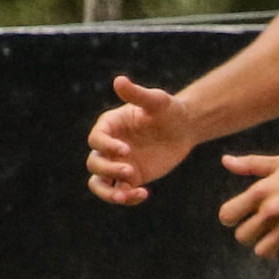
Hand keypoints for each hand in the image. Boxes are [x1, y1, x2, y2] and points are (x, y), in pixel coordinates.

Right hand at [86, 76, 195, 205]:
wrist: (184, 127)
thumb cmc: (169, 110)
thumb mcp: (157, 101)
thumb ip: (137, 94)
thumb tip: (119, 80)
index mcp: (109, 126)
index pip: (96, 140)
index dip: (107, 147)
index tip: (126, 150)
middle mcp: (108, 146)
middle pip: (94, 164)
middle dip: (109, 170)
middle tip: (131, 172)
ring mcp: (117, 164)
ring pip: (99, 183)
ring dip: (108, 193)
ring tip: (125, 197)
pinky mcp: (130, 178)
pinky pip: (120, 193)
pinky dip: (128, 198)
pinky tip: (144, 194)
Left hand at [219, 151, 278, 260]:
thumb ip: (251, 164)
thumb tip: (225, 161)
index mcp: (262, 191)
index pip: (228, 215)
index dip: (232, 218)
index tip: (241, 217)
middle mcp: (273, 209)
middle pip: (243, 237)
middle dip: (251, 234)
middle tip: (264, 228)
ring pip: (263, 251)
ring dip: (270, 246)